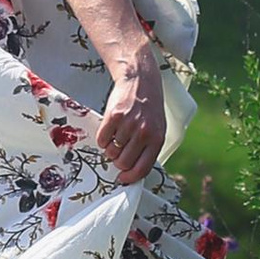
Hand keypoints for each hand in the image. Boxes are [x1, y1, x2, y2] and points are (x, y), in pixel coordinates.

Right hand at [92, 53, 164, 184]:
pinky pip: (102, 139)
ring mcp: (129, 124)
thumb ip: (148, 148)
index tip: (123, 178)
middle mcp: (144, 132)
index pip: (142, 168)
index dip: (130, 177)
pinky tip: (110, 130)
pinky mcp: (114, 116)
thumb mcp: (157, 128)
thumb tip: (133, 170)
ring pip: (111, 152)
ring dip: (110, 148)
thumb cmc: (149, 107)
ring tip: (116, 137)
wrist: (140, 80)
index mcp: (157, 138)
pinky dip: (103, 139)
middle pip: (123, 162)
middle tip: (119, 151)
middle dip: (118, 161)